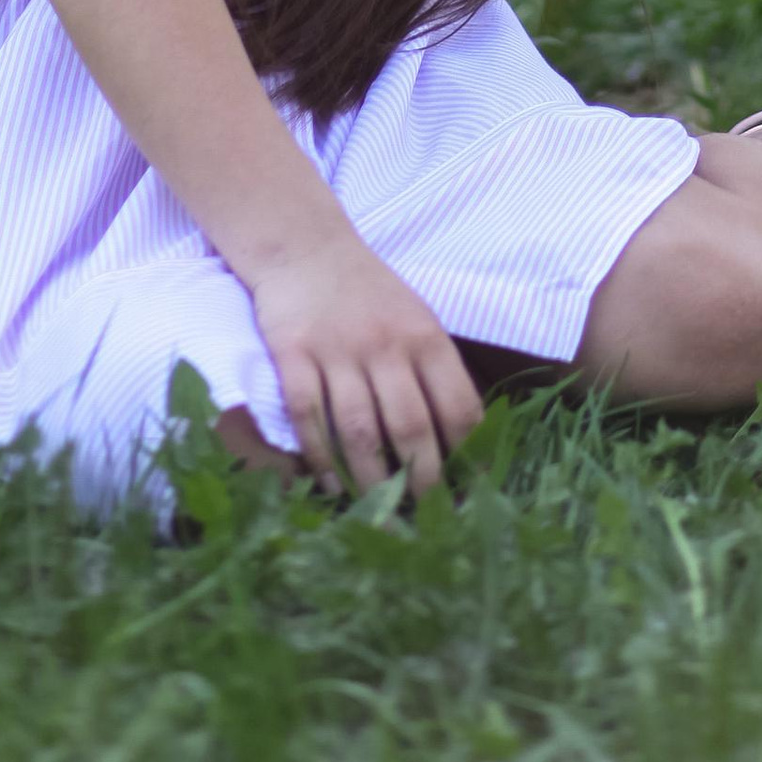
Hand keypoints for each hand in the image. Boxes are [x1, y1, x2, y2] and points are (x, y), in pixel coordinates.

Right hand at [245, 232, 483, 496]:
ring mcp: (337, 350)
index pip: (457, 404)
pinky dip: (319, 457)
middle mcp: (384, 343)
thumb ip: (435, 371)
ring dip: (370, 479)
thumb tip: (464, 442)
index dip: (466, 454)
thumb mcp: (417, 318)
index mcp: (425, 335)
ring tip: (380, 510)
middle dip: (420, 479)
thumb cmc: (371, 294)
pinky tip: (331, 485)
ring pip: (358, 431)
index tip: (468, 490)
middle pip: (409, 425)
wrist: (307, 248)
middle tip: (425, 513)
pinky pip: (308, 416)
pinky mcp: (293, 354)